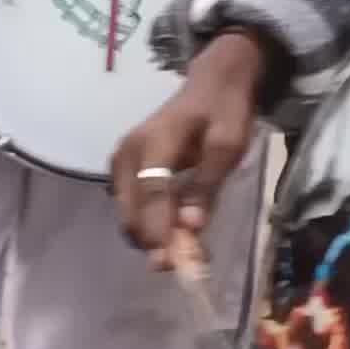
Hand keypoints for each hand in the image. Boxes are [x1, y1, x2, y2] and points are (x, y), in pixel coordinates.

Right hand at [111, 32, 271, 252]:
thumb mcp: (228, 146)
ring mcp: (121, 161)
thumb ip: (207, 185)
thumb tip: (190, 227)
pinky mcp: (124, 170)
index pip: (151, 194)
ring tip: (185, 251)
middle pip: (132, 211)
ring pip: (128, 214)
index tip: (171, 263)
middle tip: (185, 265)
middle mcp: (128, 154)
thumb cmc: (223, 111)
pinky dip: (150, 225)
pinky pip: (132, 206)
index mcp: (154, 143)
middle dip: (154, 242)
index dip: (159, 231)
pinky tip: (173, 232)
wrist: (211, 83)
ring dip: (152, 237)